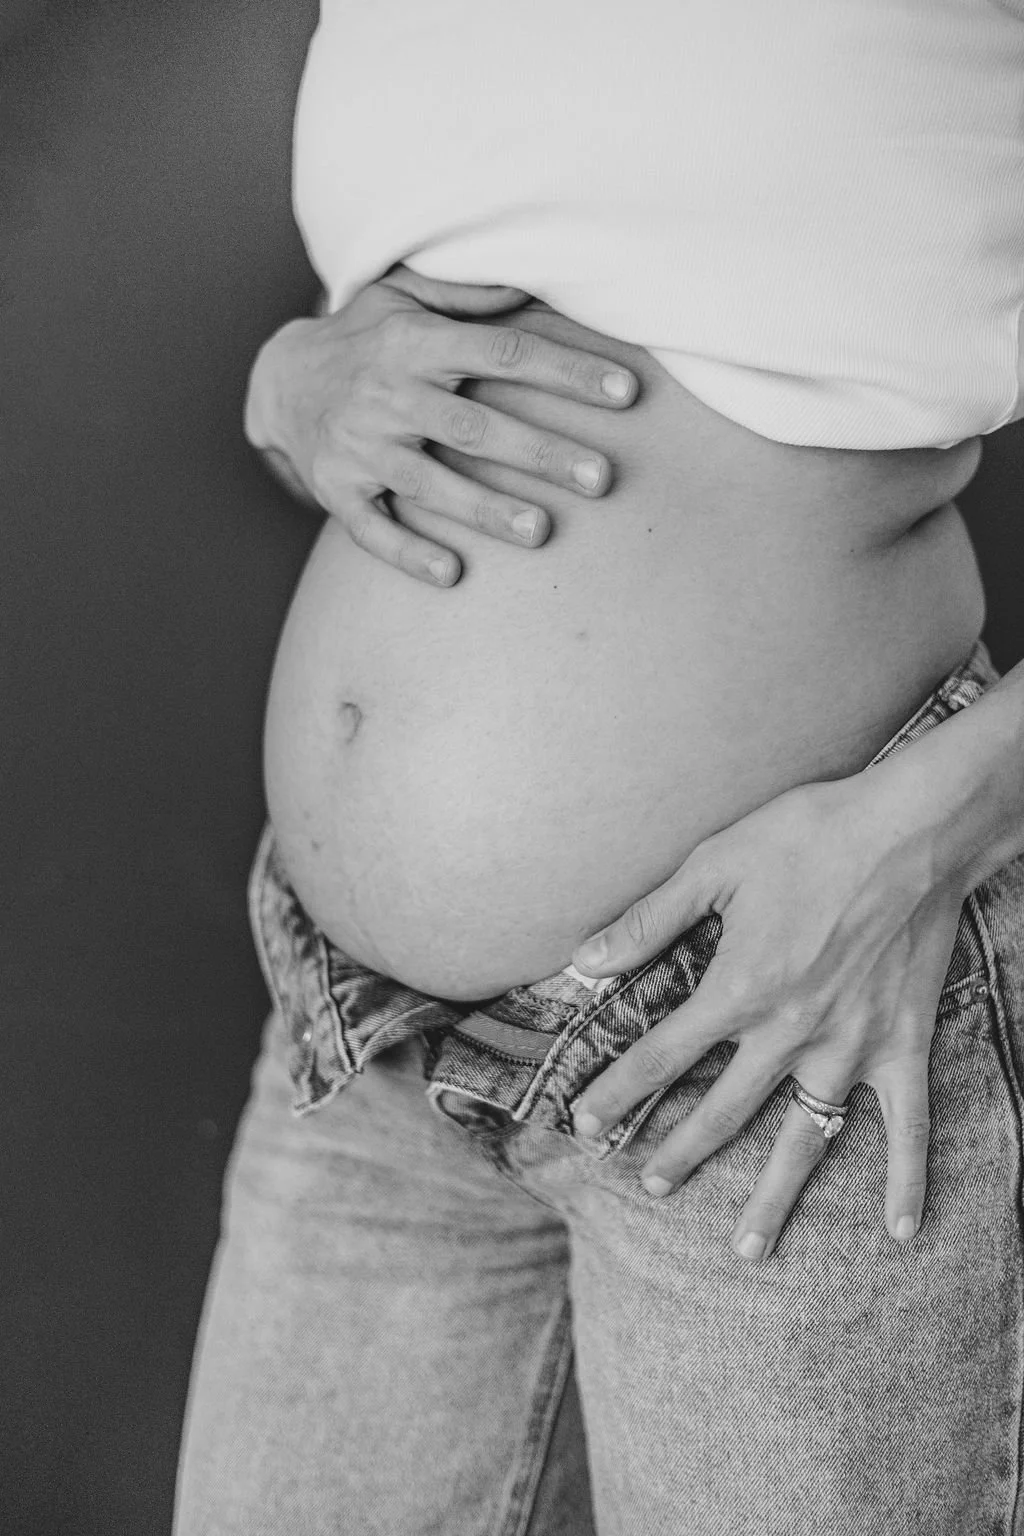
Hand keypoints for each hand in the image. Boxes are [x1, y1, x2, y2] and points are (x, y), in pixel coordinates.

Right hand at [244, 264, 638, 585]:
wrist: (280, 382)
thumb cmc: (368, 337)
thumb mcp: (404, 294)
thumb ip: (467, 292)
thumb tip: (534, 280)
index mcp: (415, 343)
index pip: (503, 353)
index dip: (566, 373)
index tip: (626, 392)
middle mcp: (388, 395)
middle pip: (475, 428)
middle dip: (540, 453)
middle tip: (602, 478)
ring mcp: (359, 448)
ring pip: (429, 485)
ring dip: (485, 510)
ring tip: (542, 532)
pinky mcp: (337, 492)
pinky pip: (373, 530)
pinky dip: (410, 554)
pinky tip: (453, 575)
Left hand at [568, 771, 969, 1261]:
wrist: (912, 827)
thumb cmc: (809, 835)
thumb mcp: (714, 865)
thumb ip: (648, 920)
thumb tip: (584, 960)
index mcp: (739, 988)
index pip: (660, 1056)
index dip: (617, 1093)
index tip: (585, 1126)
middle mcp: (791, 1033)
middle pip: (723, 1111)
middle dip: (679, 1154)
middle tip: (650, 1187)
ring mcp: (851, 1047)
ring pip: (804, 1139)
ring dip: (774, 1195)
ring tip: (748, 1246)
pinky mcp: (903, 1044)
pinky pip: (908, 1127)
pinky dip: (908, 1180)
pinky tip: (904, 1230)